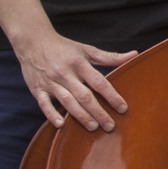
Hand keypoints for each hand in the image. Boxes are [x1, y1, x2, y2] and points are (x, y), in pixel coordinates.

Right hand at [12, 29, 133, 130]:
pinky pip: (44, 104)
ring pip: (67, 101)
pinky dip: (51, 115)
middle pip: (84, 96)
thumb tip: (134, 55)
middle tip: (110, 126)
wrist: (33, 41)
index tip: (123, 108)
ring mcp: (50, 82)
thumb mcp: (87, 50)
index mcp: (79, 63)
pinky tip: (61, 125)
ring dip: (80, 116)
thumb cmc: (64, 48)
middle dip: (98, 112)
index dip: (112, 96)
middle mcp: (65, 73)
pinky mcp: (37, 89)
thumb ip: (110, 57)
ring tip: (93, 127)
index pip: (99, 82)